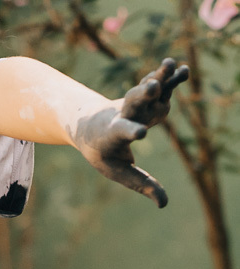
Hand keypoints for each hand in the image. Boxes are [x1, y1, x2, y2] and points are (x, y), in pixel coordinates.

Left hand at [72, 58, 188, 207]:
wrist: (86, 124)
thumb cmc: (101, 151)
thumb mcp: (116, 170)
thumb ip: (140, 184)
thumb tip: (164, 204)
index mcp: (112, 134)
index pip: (122, 131)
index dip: (131, 131)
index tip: (140, 132)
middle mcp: (123, 114)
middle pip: (132, 103)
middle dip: (142, 95)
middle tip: (152, 86)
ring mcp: (133, 103)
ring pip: (146, 89)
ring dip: (159, 77)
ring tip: (171, 64)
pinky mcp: (142, 96)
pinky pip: (157, 85)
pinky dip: (168, 78)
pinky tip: (182, 68)